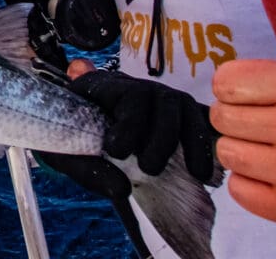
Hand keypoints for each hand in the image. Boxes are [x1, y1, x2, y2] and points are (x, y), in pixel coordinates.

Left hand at [68, 68, 215, 182]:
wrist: (86, 131)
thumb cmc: (74, 138)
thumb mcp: (68, 153)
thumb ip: (87, 169)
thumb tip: (122, 189)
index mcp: (103, 86)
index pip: (125, 94)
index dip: (128, 124)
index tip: (116, 151)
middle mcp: (135, 86)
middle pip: (159, 100)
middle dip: (160, 138)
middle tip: (149, 168)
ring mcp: (161, 97)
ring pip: (183, 108)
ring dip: (191, 143)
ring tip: (192, 174)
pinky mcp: (182, 112)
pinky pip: (201, 120)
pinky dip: (206, 143)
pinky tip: (207, 171)